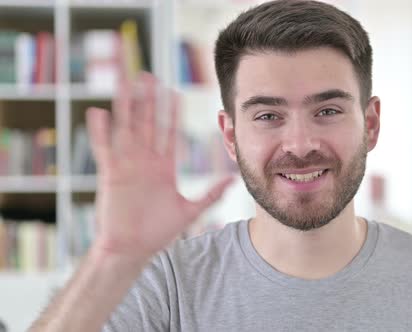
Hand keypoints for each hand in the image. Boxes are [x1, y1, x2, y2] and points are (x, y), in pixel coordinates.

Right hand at [86, 72, 232, 261]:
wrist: (133, 249)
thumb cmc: (158, 232)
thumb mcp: (190, 210)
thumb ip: (211, 194)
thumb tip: (233, 180)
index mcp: (163, 167)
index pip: (169, 132)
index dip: (171, 112)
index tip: (174, 92)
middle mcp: (145, 161)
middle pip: (147, 123)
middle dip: (148, 100)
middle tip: (148, 75)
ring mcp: (127, 166)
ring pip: (126, 128)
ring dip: (126, 106)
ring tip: (125, 82)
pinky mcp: (111, 175)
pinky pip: (105, 149)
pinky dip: (101, 132)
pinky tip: (100, 112)